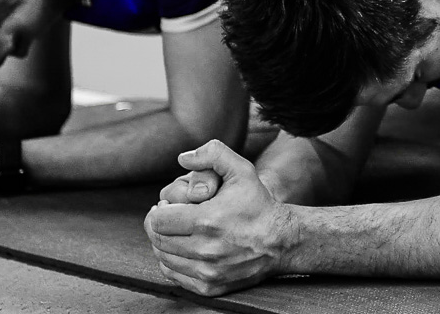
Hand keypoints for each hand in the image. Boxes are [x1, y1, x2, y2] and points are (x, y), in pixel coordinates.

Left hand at [144, 140, 286, 295]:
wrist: (281, 240)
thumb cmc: (259, 204)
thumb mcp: (242, 169)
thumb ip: (212, 153)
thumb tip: (182, 158)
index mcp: (207, 221)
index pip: (158, 221)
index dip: (158, 211)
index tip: (166, 206)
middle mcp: (205, 250)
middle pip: (158, 240)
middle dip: (158, 226)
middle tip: (169, 217)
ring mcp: (207, 271)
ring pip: (164, 259)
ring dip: (164, 244)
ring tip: (177, 232)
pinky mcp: (210, 286)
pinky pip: (175, 276)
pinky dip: (172, 262)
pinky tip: (183, 249)